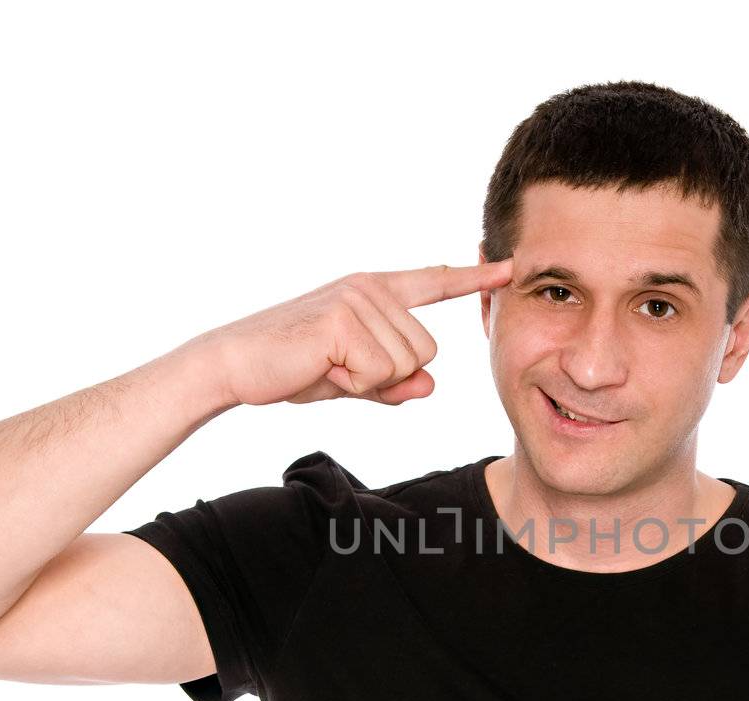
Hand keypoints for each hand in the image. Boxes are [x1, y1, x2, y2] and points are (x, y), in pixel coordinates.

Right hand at [193, 259, 513, 406]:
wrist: (236, 366)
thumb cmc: (292, 369)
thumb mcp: (352, 380)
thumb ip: (394, 383)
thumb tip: (431, 386)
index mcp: (375, 293)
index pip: (434, 283)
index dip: (474, 278)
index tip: (512, 267)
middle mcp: (371, 288)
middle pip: (425, 352)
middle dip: (387, 377)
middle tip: (337, 368)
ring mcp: (358, 299)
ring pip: (406, 365)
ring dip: (367, 381)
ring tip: (326, 365)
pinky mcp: (345, 318)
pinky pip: (380, 373)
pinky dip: (352, 385)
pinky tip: (320, 367)